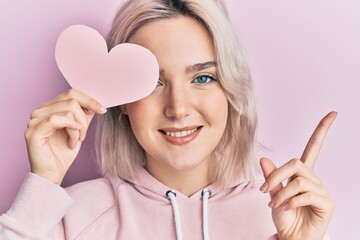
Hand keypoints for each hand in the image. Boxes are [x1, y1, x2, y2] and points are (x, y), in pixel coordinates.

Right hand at [25, 89, 106, 184]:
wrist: (53, 174)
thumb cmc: (63, 153)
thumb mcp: (79, 130)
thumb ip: (84, 116)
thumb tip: (94, 104)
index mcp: (50, 108)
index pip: (71, 93)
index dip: (89, 99)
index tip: (102, 110)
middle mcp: (40, 111)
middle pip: (71, 98)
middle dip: (85, 116)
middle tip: (85, 133)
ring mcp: (35, 120)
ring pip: (68, 108)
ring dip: (79, 126)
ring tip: (77, 140)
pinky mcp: (33, 131)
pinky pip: (56, 119)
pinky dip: (71, 128)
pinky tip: (74, 138)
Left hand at [260, 112, 336, 239]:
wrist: (291, 238)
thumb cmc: (284, 218)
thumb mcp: (273, 195)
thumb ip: (272, 177)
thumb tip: (264, 159)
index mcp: (302, 174)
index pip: (313, 147)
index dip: (322, 130)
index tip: (333, 113)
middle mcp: (314, 179)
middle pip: (296, 163)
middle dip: (276, 176)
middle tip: (264, 191)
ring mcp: (322, 191)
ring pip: (298, 180)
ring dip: (281, 194)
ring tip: (274, 205)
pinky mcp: (326, 203)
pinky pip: (305, 194)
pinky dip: (290, 202)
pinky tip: (287, 210)